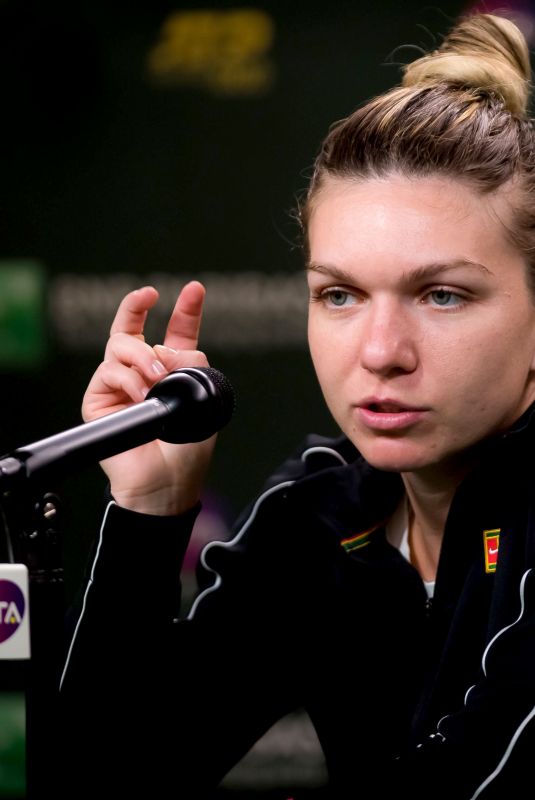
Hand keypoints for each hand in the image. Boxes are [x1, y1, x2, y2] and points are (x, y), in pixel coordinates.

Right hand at [82, 281, 215, 514]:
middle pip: (131, 329)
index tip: (194, 289)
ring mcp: (118, 386)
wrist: (167, 482)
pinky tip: (143, 394)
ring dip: (142, 356)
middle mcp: (141, 375)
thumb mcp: (202, 401)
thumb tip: (168, 349)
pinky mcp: (99, 401)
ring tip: (157, 378)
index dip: (185, 310)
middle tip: (151, 296)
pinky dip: (129, 379)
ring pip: (120, 346)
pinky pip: (109, 372)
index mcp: (172, 373)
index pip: (176, 334)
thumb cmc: (186, 450)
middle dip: (138, 306)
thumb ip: (192, 366)